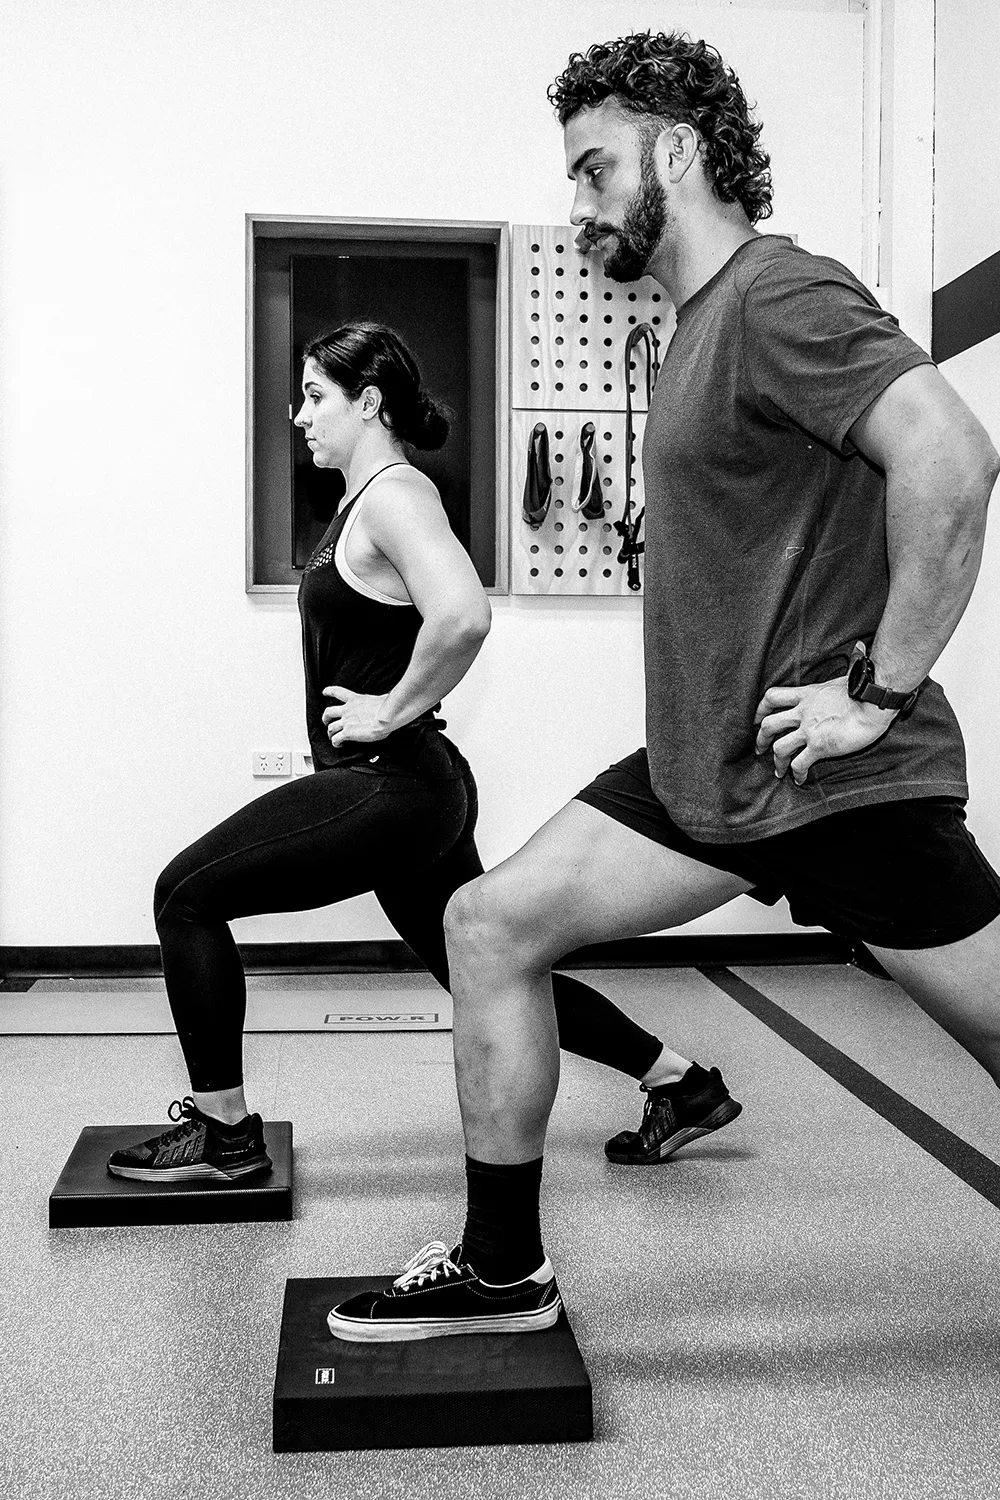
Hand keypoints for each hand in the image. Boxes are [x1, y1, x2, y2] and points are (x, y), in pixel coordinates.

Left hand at [321, 686, 393, 745]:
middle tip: (326, 721)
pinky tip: (338, 745)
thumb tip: (386, 700)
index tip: (325, 692)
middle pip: (329, 712)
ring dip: (330, 733)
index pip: (338, 692)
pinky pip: (336, 739)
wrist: (386, 716)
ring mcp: (346, 722)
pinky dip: (335, 743)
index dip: (329, 691)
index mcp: (355, 700)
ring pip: (331, 727)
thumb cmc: (387, 708)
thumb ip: (378, 700)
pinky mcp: (348, 733)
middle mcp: (347, 710)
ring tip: (332, 736)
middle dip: (325, 717)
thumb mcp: (381, 699)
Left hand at [754, 675, 895, 786]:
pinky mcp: (819, 746)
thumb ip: (848, 666)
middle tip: (759, 749)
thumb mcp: (849, 675)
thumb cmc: (867, 688)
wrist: (875, 702)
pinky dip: (796, 774)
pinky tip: (800, 780)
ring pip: (779, 747)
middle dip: (760, 738)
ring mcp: (809, 730)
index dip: (760, 708)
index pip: (773, 696)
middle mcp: (803, 712)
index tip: (756, 718)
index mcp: (807, 695)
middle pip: (769, 724)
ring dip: (777, 761)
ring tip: (779, 771)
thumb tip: (860, 647)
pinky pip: (800, 763)